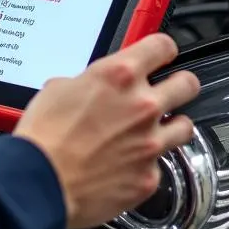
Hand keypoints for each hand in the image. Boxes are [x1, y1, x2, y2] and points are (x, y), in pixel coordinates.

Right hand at [14, 34, 199, 228]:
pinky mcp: (150, 176)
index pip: (162, 47)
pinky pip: (158, 165)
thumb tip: (92, 89)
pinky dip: (144, 164)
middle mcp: (142, 106)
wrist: (41, 181)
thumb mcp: (57, 89)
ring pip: (185, 126)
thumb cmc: (44, 136)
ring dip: (171, 126)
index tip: (161, 55)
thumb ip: (87, 83)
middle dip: (179, 85)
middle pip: (188, 84)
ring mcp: (151, 143)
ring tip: (152, 131)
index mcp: (119, 76)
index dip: (162, 50)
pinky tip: (124, 166)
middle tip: (168, 91)